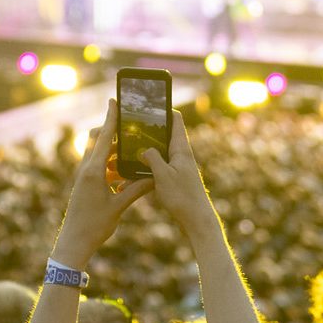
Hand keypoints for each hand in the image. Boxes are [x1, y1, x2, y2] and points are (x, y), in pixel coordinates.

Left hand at [52, 99, 151, 266]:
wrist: (74, 242)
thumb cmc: (94, 226)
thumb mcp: (118, 207)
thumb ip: (135, 190)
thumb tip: (153, 178)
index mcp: (94, 171)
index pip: (104, 138)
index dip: (110, 118)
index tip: (114, 100)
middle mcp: (86, 169)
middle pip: (98, 140)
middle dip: (112, 132)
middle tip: (130, 128)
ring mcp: (84, 176)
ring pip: (98, 154)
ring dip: (113, 151)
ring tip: (131, 152)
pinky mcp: (85, 184)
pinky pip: (97, 166)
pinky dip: (110, 165)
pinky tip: (123, 173)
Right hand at [140, 109, 215, 239]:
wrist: (197, 221)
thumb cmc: (183, 197)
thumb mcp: (163, 176)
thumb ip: (152, 159)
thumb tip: (143, 149)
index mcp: (181, 149)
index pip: (175, 120)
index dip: (164, 108)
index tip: (150, 102)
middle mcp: (181, 155)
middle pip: (164, 134)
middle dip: (148, 130)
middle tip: (130, 126)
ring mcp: (178, 167)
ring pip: (158, 152)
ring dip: (144, 151)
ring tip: (125, 149)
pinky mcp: (175, 178)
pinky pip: (157, 167)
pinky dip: (145, 167)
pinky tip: (130, 175)